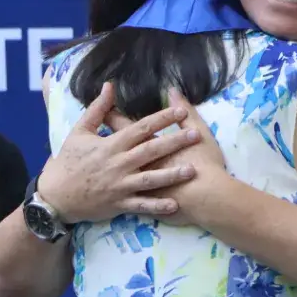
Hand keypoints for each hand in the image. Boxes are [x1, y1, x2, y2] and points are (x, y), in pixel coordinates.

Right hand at [37, 82, 202, 221]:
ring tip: (192, 170)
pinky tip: (175, 205)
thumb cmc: (68, 161)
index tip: (181, 111)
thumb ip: (97, 109)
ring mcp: (120, 185)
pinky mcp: (119, 204)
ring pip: (150, 180)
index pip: (141, 128)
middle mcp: (118, 164)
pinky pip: (141, 206)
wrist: (55, 195)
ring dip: (172, 175)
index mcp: (111, 145)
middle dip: (175, 142)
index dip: (162, 119)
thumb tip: (109, 86)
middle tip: (196, 136)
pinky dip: (157, 206)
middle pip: (151, 151)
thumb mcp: (79, 131)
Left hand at [104, 88, 226, 225]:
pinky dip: (116, 195)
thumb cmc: (205, 164)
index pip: (126, 127)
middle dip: (101, 141)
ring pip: (114, 175)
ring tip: (95, 163)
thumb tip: (173, 91)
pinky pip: (121, 199)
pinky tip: (110, 192)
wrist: (206, 199)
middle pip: (114, 149)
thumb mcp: (199, 131)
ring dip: (105, 169)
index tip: (105, 110)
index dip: (113, 117)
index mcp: (147, 146)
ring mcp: (134, 185)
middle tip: (89, 134)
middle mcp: (135, 164)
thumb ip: (186, 112)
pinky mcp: (139, 204)